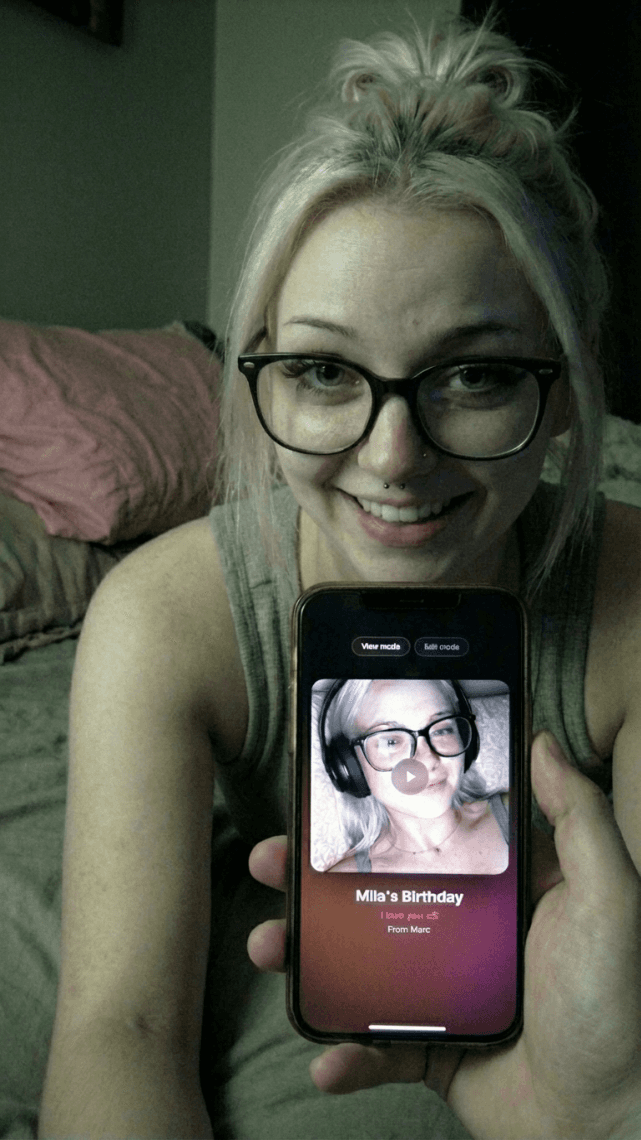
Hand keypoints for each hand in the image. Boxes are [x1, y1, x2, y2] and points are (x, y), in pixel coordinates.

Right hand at [247, 733, 640, 1138]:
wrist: (604, 1124)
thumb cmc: (614, 1007)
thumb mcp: (608, 899)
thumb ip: (579, 820)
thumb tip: (544, 742)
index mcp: (502, 885)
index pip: (428, 830)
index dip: (375, 810)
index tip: (326, 791)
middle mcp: (466, 927)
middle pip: (376, 888)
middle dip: (314, 875)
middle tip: (273, 860)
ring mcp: (442, 987)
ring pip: (359, 958)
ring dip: (305, 954)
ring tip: (271, 948)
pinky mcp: (431, 1045)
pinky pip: (375, 1043)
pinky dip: (345, 1053)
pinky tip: (326, 1059)